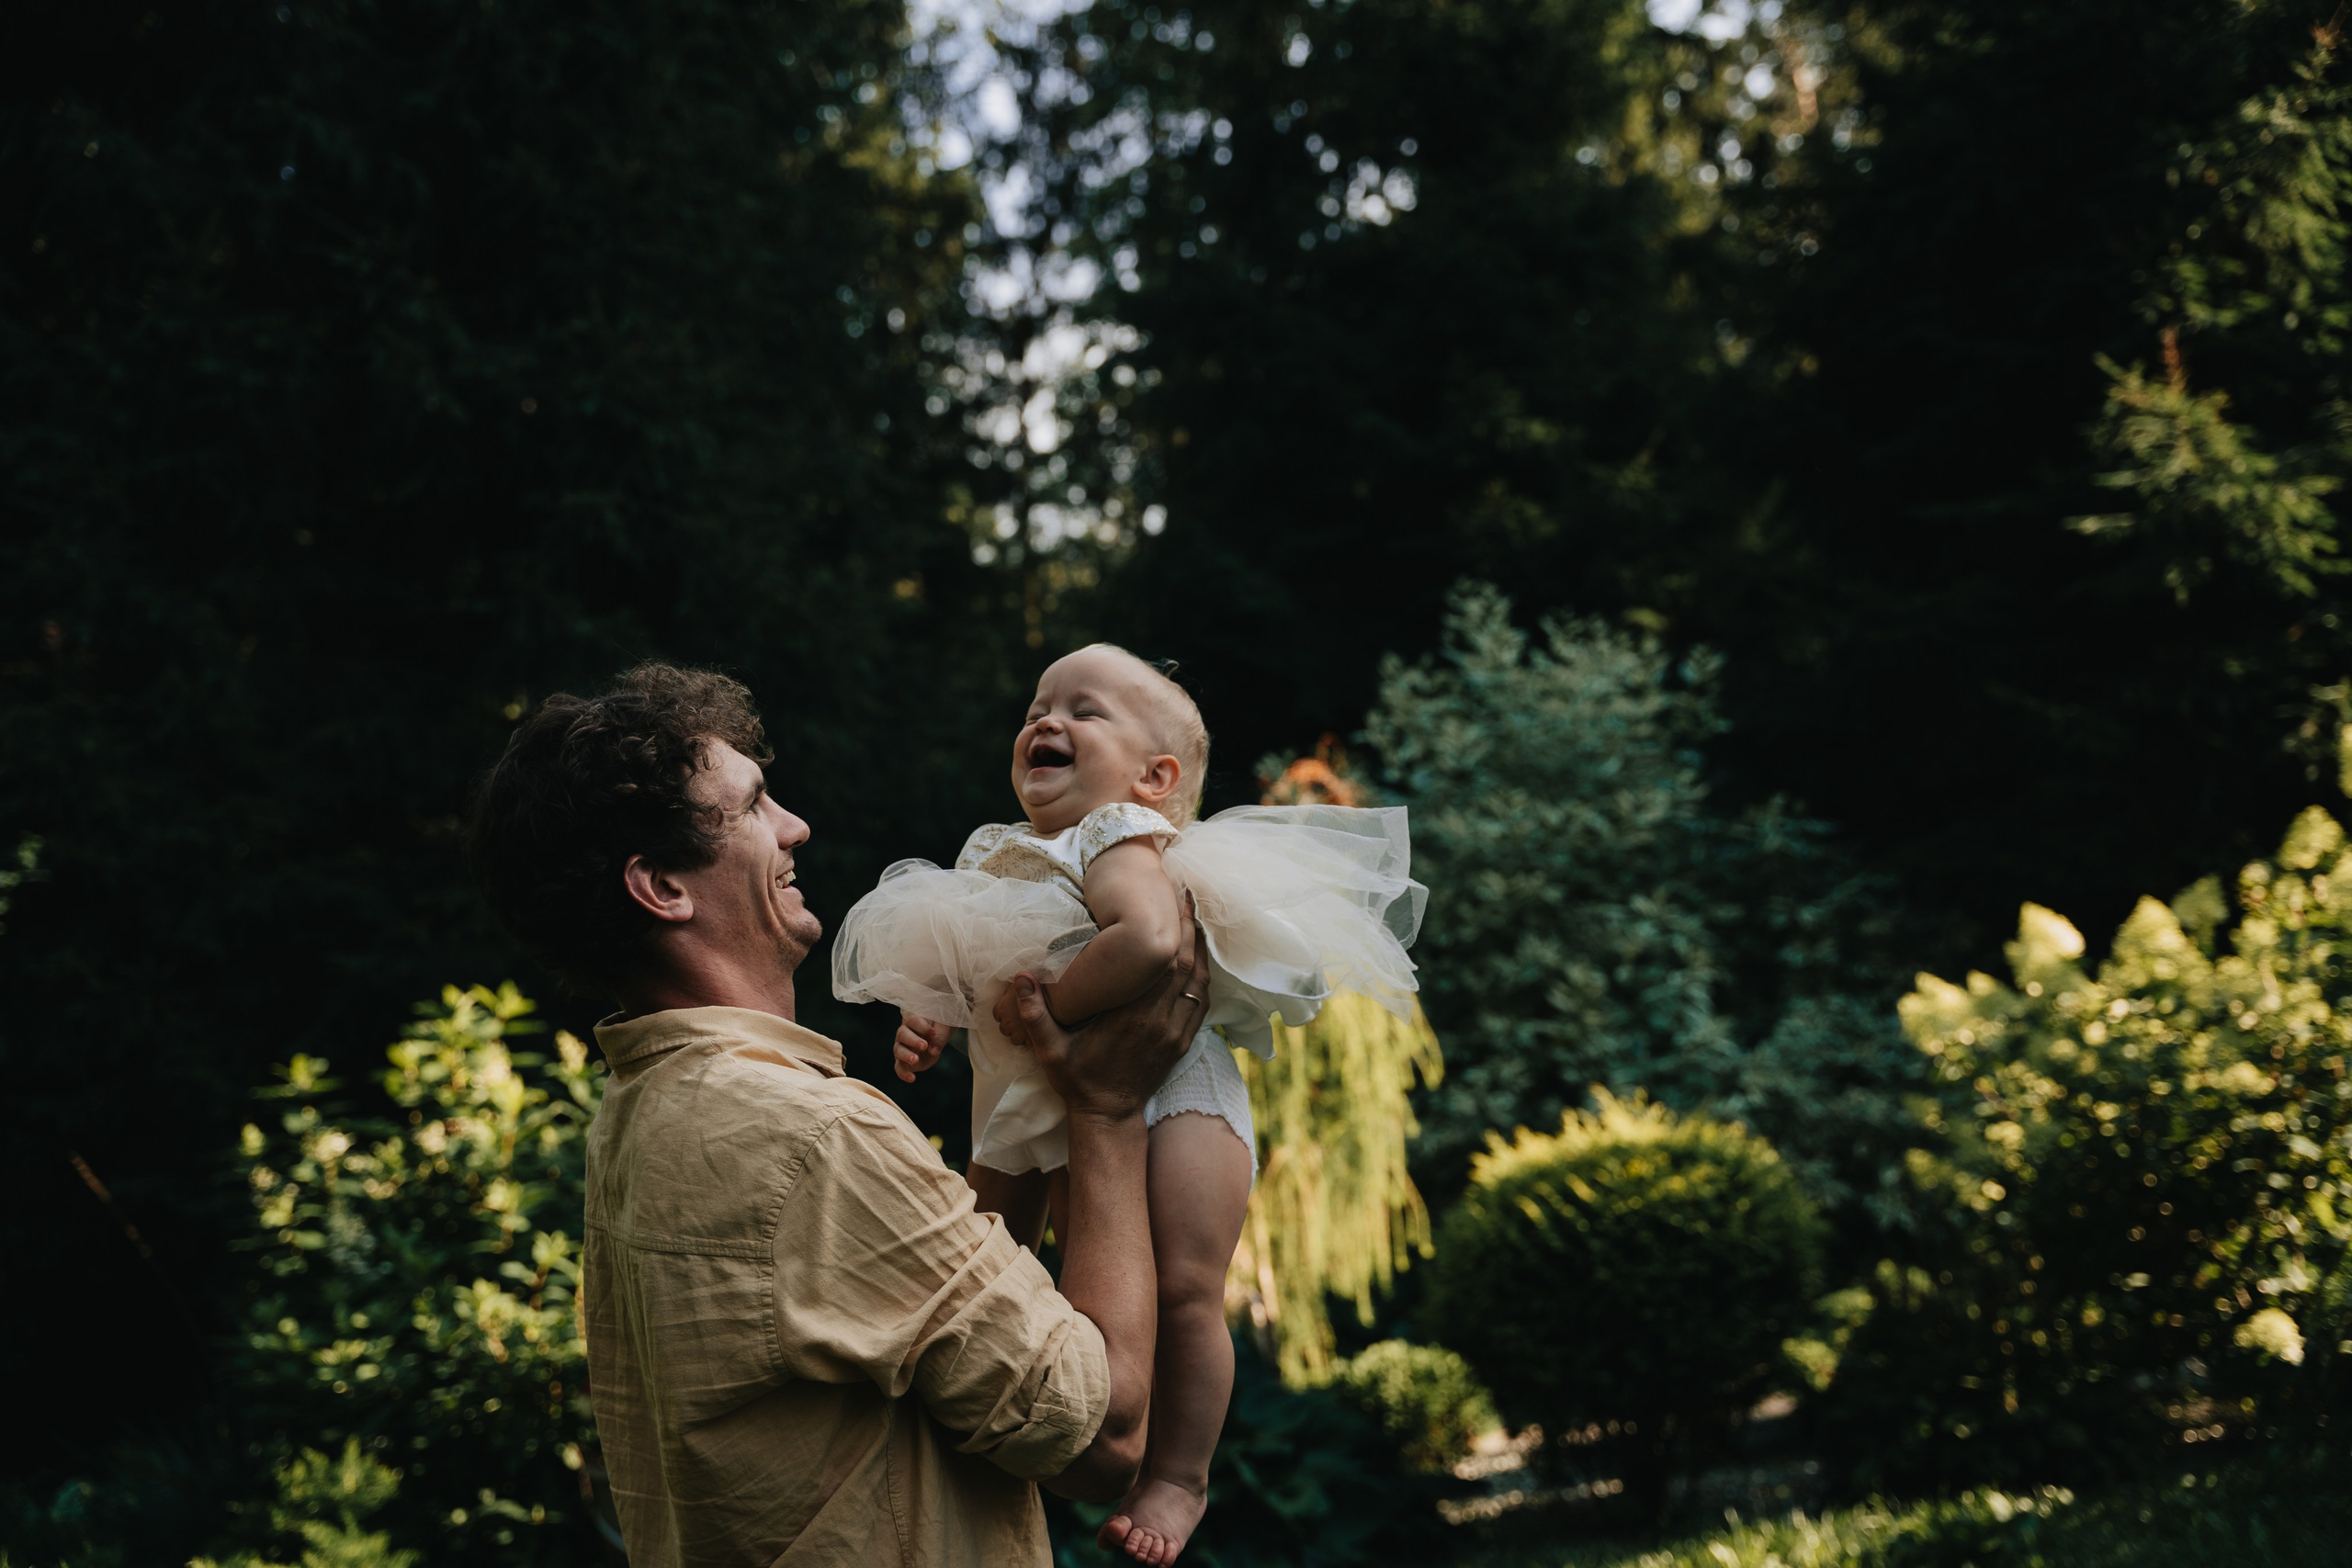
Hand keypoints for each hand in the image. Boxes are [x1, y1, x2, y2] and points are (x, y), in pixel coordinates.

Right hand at [893, 1014, 952, 1082]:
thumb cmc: (939, 1028)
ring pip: (898, 1050)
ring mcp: (902, 1047)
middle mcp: (904, 1033)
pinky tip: (911, 1078)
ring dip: (906, 1055)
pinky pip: (899, 1067)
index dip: (922, 1027)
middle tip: (924, 1046)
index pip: (913, 1021)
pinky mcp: (904, 1061)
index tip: (933, 1033)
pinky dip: (903, 1073)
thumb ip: (939, 1038)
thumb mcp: (944, 1029)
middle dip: (913, 1040)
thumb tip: (933, 1051)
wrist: (937, 1037)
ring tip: (915, 1060)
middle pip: (902, 1034)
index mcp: (913, 1020)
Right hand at [1001, 891, 1209, 1119]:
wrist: (1108, 1117)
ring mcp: (1174, 1034)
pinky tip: (1199, 960)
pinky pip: (1201, 1004)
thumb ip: (1034, 1014)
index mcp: (1131, 1017)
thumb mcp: (1049, 1050)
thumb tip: (1020, 976)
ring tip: (1196, 918)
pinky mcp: (1181, 1043)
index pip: (1161, 966)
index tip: (1169, 901)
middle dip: (1188, 928)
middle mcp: (1159, 1022)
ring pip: (1198, 983)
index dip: (1171, 931)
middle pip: (1185, 965)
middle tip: (1186, 896)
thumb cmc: (1077, 1080)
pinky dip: (1203, 978)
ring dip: (1200, 950)